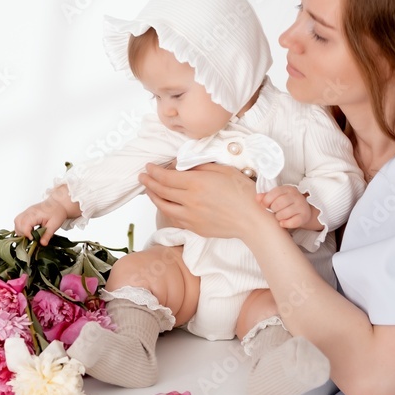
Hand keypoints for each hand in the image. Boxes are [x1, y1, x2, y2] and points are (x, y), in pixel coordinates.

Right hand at [13, 198, 69, 244]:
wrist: (59, 203)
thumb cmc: (57, 212)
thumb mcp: (54, 225)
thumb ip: (47, 235)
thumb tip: (42, 243)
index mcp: (35, 214)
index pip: (24, 225)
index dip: (26, 234)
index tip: (32, 238)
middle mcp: (29, 211)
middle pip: (18, 222)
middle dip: (22, 233)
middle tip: (31, 237)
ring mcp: (27, 211)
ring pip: (17, 221)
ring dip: (20, 230)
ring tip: (30, 234)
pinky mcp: (27, 212)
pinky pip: (19, 219)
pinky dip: (21, 226)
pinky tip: (29, 230)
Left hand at [138, 162, 272, 239]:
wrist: (252, 219)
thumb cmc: (242, 192)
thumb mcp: (223, 170)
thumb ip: (200, 167)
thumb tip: (183, 166)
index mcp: (196, 184)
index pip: (166, 177)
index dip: (154, 172)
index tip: (148, 167)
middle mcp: (190, 201)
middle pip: (162, 191)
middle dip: (149, 183)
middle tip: (142, 177)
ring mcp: (191, 217)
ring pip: (164, 207)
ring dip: (154, 198)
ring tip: (149, 191)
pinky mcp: (195, 228)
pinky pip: (175, 218)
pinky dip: (166, 210)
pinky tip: (164, 205)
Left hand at [257, 185, 315, 228]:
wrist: (304, 211)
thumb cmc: (287, 204)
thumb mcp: (278, 197)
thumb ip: (266, 196)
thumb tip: (257, 198)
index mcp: (288, 189)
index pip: (275, 193)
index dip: (266, 200)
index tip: (264, 205)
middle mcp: (296, 196)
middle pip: (278, 204)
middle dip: (273, 210)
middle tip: (274, 211)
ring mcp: (301, 206)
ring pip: (283, 214)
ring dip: (278, 218)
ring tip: (280, 216)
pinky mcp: (304, 216)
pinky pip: (292, 222)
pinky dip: (285, 224)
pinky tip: (283, 223)